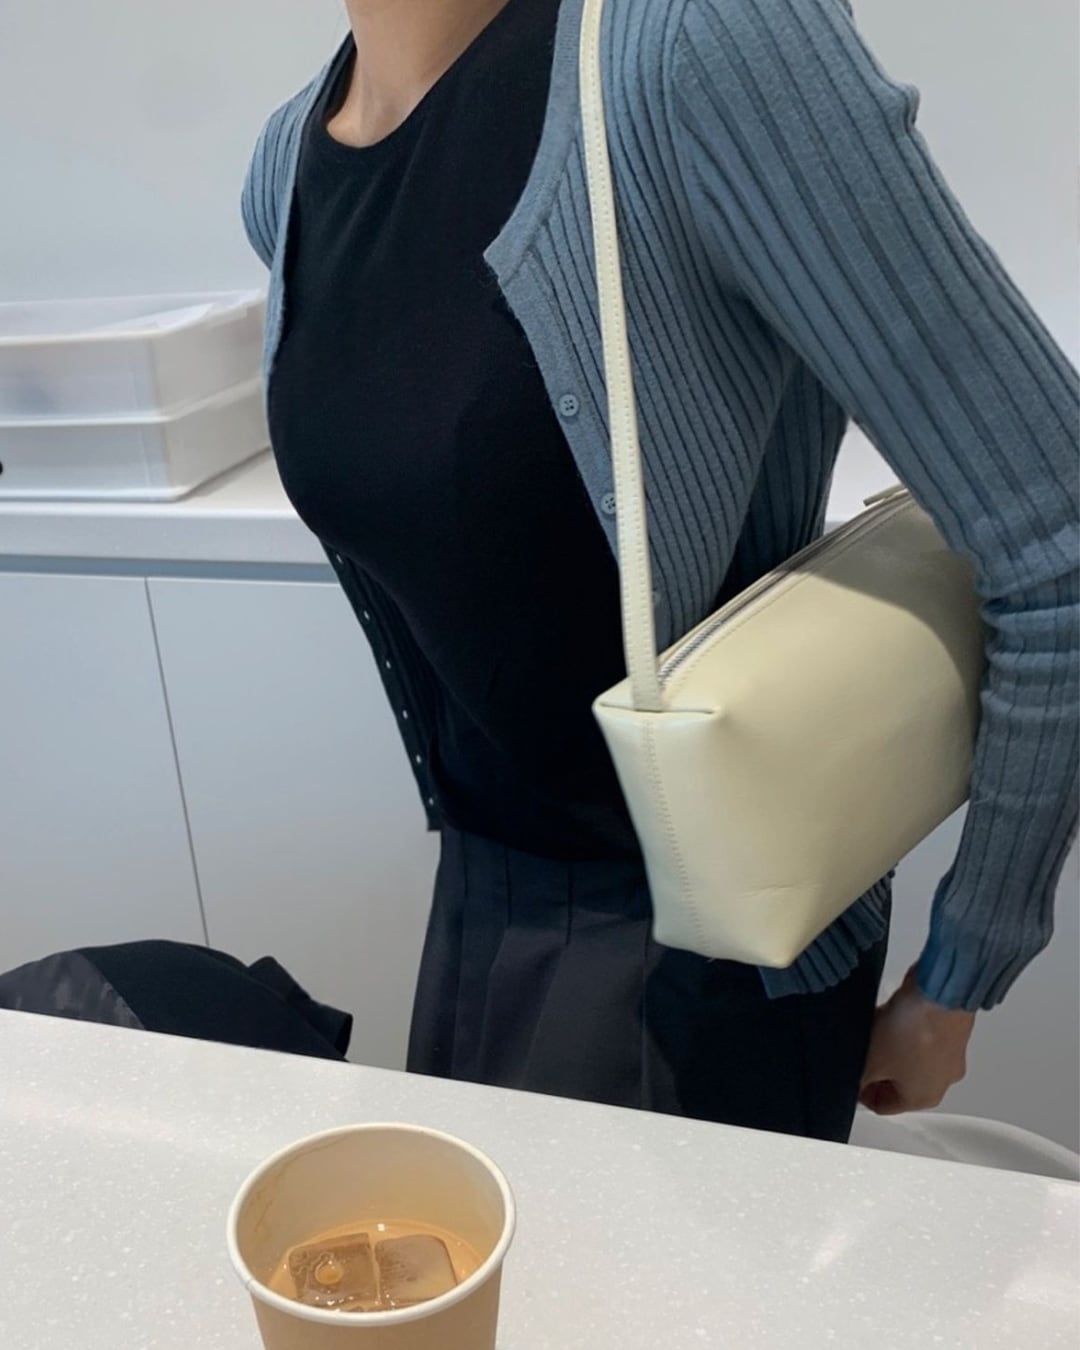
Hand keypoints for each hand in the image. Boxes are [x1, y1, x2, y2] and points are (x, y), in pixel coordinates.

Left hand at [859, 967, 975, 1115]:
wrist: (939, 995)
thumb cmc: (913, 1033)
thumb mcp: (870, 1062)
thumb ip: (857, 1079)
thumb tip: (850, 1084)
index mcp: (923, 1099)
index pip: (884, 1106)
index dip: (860, 1094)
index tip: (848, 1078)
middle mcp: (941, 1082)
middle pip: (897, 1083)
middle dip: (874, 1068)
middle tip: (858, 1052)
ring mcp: (948, 1056)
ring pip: (908, 1058)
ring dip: (887, 1046)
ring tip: (872, 1029)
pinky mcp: (950, 1031)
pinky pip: (919, 1036)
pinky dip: (903, 1029)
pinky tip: (890, 1014)